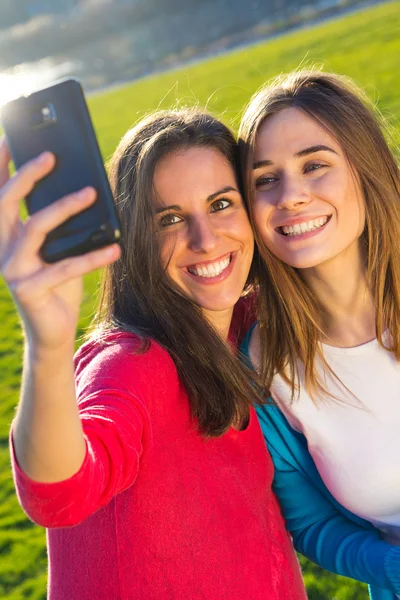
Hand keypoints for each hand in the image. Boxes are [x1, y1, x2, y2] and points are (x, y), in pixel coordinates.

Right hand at [0, 139, 120, 351]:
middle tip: (51, 156)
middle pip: (7, 202)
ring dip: (65, 207)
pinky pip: (65, 267)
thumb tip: (83, 192)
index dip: (0, 167)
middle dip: (27, 175)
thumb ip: (58, 228)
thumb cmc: (57, 286)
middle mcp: (3, 248)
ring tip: (92, 193)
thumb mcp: (55, 252)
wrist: (52, 331)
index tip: (8, 139)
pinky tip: (114, 248)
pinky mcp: (30, 289)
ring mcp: (13, 269)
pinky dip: (93, 257)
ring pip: (36, 227)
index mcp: (7, 236)